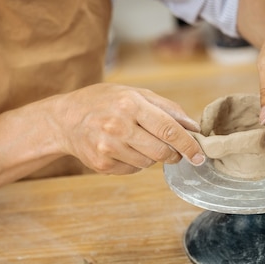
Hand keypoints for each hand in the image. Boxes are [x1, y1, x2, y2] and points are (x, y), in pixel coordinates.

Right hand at [55, 83, 205, 173]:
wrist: (65, 119)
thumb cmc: (104, 102)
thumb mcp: (134, 93)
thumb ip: (167, 108)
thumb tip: (193, 127)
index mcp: (130, 104)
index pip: (169, 129)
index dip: (188, 145)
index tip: (200, 156)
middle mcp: (118, 126)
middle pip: (162, 152)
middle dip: (173, 154)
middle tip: (173, 151)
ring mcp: (108, 147)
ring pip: (148, 163)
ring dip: (151, 156)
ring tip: (136, 141)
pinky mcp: (102, 164)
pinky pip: (132, 170)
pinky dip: (134, 162)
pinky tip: (122, 148)